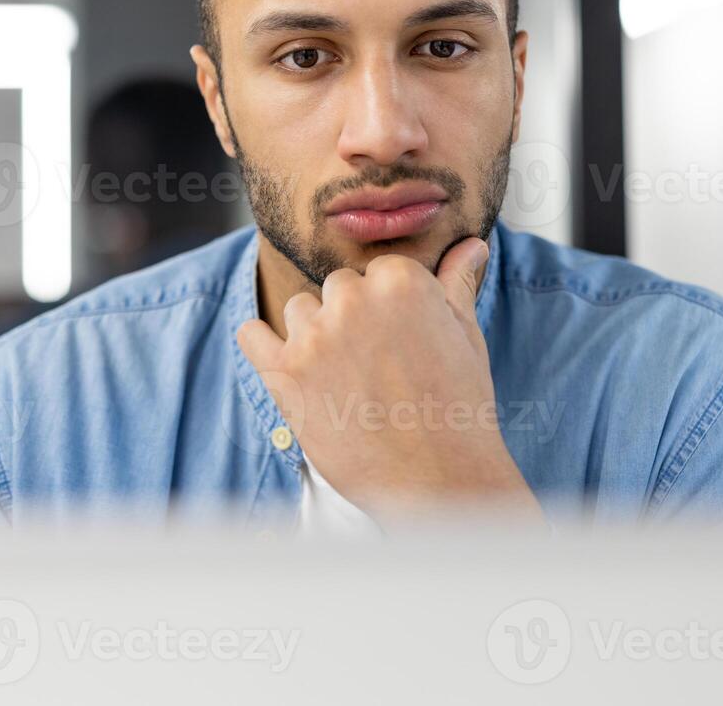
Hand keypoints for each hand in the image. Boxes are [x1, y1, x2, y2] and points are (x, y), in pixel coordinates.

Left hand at [236, 237, 543, 526]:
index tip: (401, 340)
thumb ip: (456, 283)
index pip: (377, 272)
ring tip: (347, 379)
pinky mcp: (284, 374)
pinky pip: (251, 335)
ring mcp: (314, 335)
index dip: (389, 308)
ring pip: (299, 311)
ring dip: (315, 335)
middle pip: (337, 289)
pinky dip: (263, 345)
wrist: (438, 478)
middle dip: (353, 320)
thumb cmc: (458, 406)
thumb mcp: (465, 335)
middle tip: (377, 365)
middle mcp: (352, 298)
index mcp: (399, 280)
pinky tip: (288, 365)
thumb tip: (470, 245)